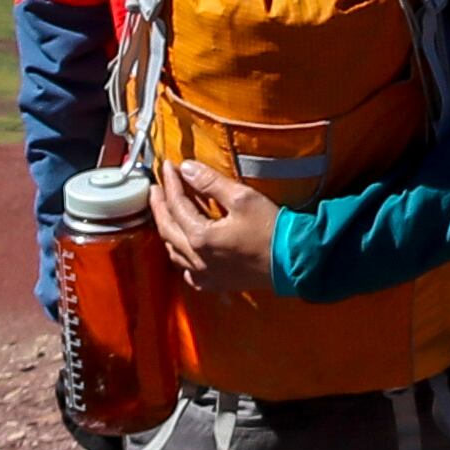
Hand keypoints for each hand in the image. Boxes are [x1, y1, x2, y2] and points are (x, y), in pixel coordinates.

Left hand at [154, 160, 280, 295]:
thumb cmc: (270, 229)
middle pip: (167, 228)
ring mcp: (204, 274)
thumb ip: (210, 183)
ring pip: (173, 251)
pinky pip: (188, 271)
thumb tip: (187, 168)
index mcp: (200, 237)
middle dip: (160, 205)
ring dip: (167, 229)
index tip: (168, 166)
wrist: (293, 262)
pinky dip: (181, 256)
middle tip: (156, 187)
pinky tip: (184, 249)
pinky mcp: (215, 283)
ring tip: (166, 212)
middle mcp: (196, 259)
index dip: (171, 183)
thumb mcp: (241, 198)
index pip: (177, 204)